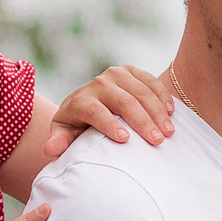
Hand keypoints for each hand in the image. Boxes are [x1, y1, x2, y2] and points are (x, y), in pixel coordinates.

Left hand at [44, 64, 174, 158]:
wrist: (86, 102)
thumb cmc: (77, 125)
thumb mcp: (65, 134)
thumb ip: (59, 141)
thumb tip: (50, 150)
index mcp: (81, 99)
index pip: (95, 110)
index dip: (109, 124)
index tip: (125, 140)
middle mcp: (99, 83)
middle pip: (124, 101)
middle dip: (142, 121)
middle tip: (157, 140)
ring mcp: (117, 74)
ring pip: (141, 91)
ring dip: (157, 111)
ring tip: (169, 131)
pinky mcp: (131, 71)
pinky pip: (151, 81)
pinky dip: (162, 95)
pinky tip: (171, 112)